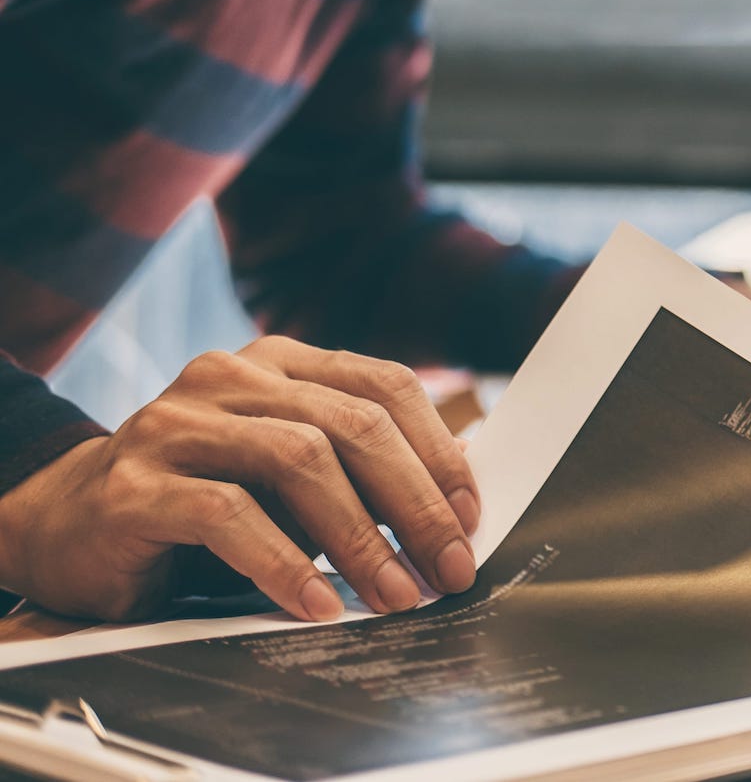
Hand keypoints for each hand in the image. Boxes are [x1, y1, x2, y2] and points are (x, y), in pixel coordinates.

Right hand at [0, 336, 479, 623]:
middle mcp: (232, 375)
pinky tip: (316, 604)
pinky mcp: (138, 482)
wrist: (64, 524)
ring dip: (361, 538)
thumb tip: (453, 505)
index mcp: (280, 362)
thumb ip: (353, 471)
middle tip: (449, 568)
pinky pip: (230, 515)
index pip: (385, 386)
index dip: (439, 450)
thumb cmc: (196, 502)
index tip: (471, 515)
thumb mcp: (284, 475)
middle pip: (354, 424)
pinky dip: (284, 563)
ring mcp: (180, 421)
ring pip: (301, 461)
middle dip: (416, 503)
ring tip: (393, 595)